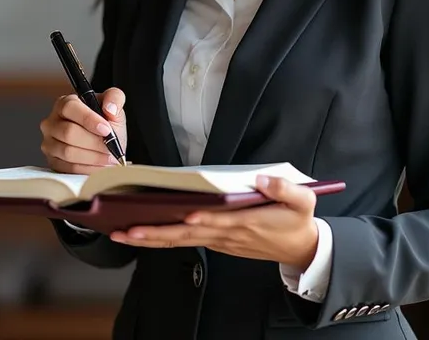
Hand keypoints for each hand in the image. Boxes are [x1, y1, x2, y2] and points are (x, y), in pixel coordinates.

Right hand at [40, 87, 126, 173]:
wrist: (104, 144)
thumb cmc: (105, 123)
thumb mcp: (114, 105)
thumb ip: (115, 97)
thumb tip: (110, 107)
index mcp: (65, 103)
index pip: (70, 108)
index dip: (89, 119)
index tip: (106, 130)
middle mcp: (52, 122)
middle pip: (68, 132)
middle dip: (94, 142)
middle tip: (111, 148)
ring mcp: (49, 143)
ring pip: (68, 152)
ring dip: (93, 157)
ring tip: (109, 157)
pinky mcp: (52, 162)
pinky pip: (68, 168)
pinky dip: (87, 168)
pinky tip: (100, 165)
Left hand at [110, 175, 319, 270]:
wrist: (300, 249)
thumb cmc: (298, 221)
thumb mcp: (303, 200)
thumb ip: (284, 188)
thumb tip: (262, 180)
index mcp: (248, 221)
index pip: (218, 220)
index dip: (200, 219)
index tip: (182, 215)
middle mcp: (229, 233)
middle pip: (188, 234)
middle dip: (156, 232)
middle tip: (127, 229)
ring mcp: (222, 240)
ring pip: (182, 240)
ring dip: (153, 237)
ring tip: (124, 233)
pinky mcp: (219, 241)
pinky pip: (188, 241)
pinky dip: (166, 238)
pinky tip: (147, 234)